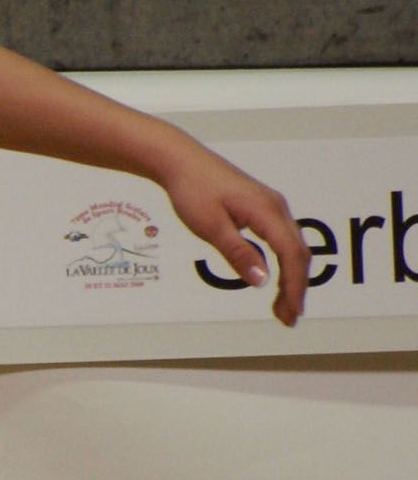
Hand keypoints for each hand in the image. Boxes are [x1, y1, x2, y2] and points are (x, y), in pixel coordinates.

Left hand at [151, 140, 309, 325]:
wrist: (181, 160)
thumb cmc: (193, 189)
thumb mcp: (211, 227)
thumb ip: (238, 253)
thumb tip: (262, 281)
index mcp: (267, 211)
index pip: (290, 255)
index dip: (294, 286)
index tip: (292, 312)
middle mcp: (276, 207)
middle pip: (298, 253)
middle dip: (296, 288)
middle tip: (288, 319)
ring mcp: (271, 206)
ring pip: (292, 247)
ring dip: (290, 278)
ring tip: (282, 308)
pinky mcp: (262, 208)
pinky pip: (281, 240)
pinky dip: (282, 263)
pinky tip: (273, 280)